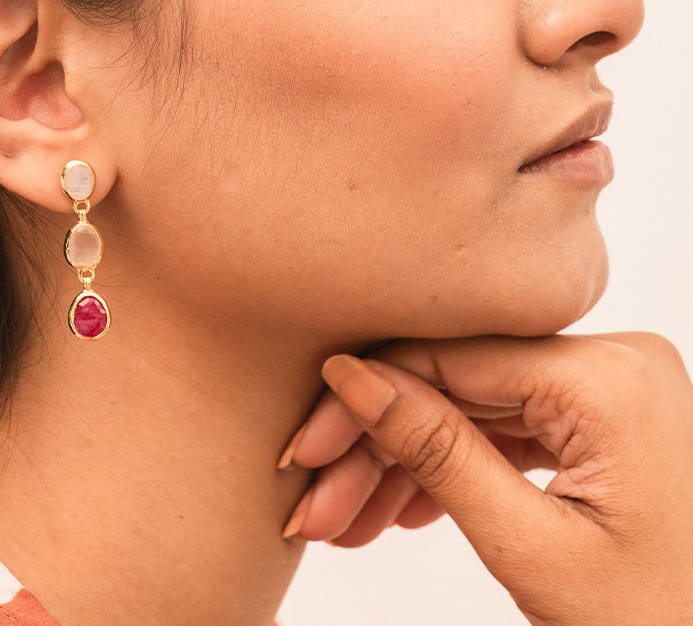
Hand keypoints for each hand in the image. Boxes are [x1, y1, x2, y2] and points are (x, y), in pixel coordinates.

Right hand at [280, 334, 692, 625]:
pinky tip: (401, 510)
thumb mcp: (531, 547)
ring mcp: (609, 389)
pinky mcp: (602, 419)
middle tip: (315, 505)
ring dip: (406, 467)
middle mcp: (612, 360)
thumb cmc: (658, 625)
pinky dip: (456, 471)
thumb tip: (351, 377)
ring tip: (346, 524)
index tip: (303, 448)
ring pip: (472, 410)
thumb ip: (436, 450)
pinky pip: (507, 430)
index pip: (447, 360)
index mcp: (606, 376)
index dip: (363, 403)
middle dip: (378, 451)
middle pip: (454, 386)